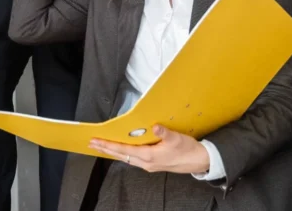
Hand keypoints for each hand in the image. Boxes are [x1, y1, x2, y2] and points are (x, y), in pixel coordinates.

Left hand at [89, 125, 210, 174]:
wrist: (200, 161)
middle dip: (106, 149)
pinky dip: (124, 153)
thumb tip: (155, 126)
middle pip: (121, 155)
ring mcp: (150, 164)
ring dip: (114, 151)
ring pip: (127, 158)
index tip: (96, 141)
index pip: (123, 150)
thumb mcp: (176, 138)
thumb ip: (164, 132)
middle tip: (92, 144)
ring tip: (103, 145)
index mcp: (149, 157)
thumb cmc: (188, 150)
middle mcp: (146, 163)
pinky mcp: (154, 163)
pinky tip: (121, 149)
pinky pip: (133, 158)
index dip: (109, 145)